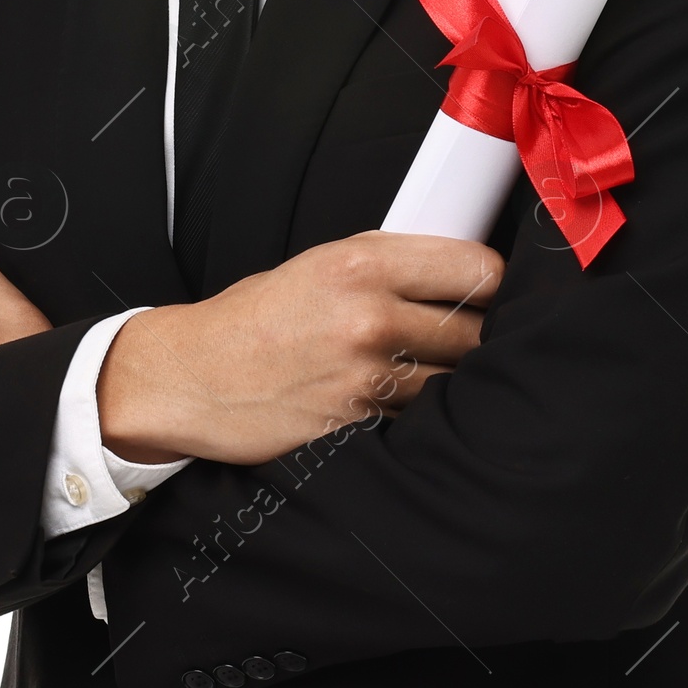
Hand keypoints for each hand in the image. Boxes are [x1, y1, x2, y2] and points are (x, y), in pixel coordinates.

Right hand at [97, 230, 500, 465]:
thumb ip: (390, 268)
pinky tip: (386, 401)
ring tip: (416, 371)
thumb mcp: (320, 265)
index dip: (494, 283)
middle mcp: (370, 316)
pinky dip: (414, 416)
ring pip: (454, 383)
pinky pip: (418, 421)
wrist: (192, 379)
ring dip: (447, 382)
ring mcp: (367, 376)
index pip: (477, 268)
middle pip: (477, 332)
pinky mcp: (359, 425)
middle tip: (456, 337)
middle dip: (474, 337)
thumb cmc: (255, 320)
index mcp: (362, 262)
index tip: (492, 292)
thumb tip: (462, 276)